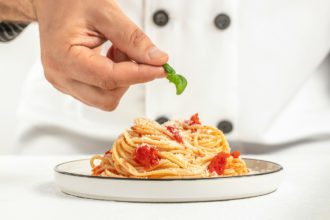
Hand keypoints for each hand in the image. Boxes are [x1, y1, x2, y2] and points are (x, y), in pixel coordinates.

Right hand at [32, 0, 167, 110]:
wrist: (52, 3)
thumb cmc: (71, 2)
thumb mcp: (106, 13)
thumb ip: (133, 38)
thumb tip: (157, 59)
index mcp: (63, 57)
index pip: (109, 78)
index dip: (139, 74)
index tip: (160, 68)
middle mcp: (61, 76)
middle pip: (107, 97)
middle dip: (129, 78)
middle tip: (133, 53)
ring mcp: (65, 83)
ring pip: (106, 99)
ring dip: (122, 79)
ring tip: (118, 51)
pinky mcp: (72, 85)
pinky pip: (100, 93)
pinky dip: (114, 80)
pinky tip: (111, 58)